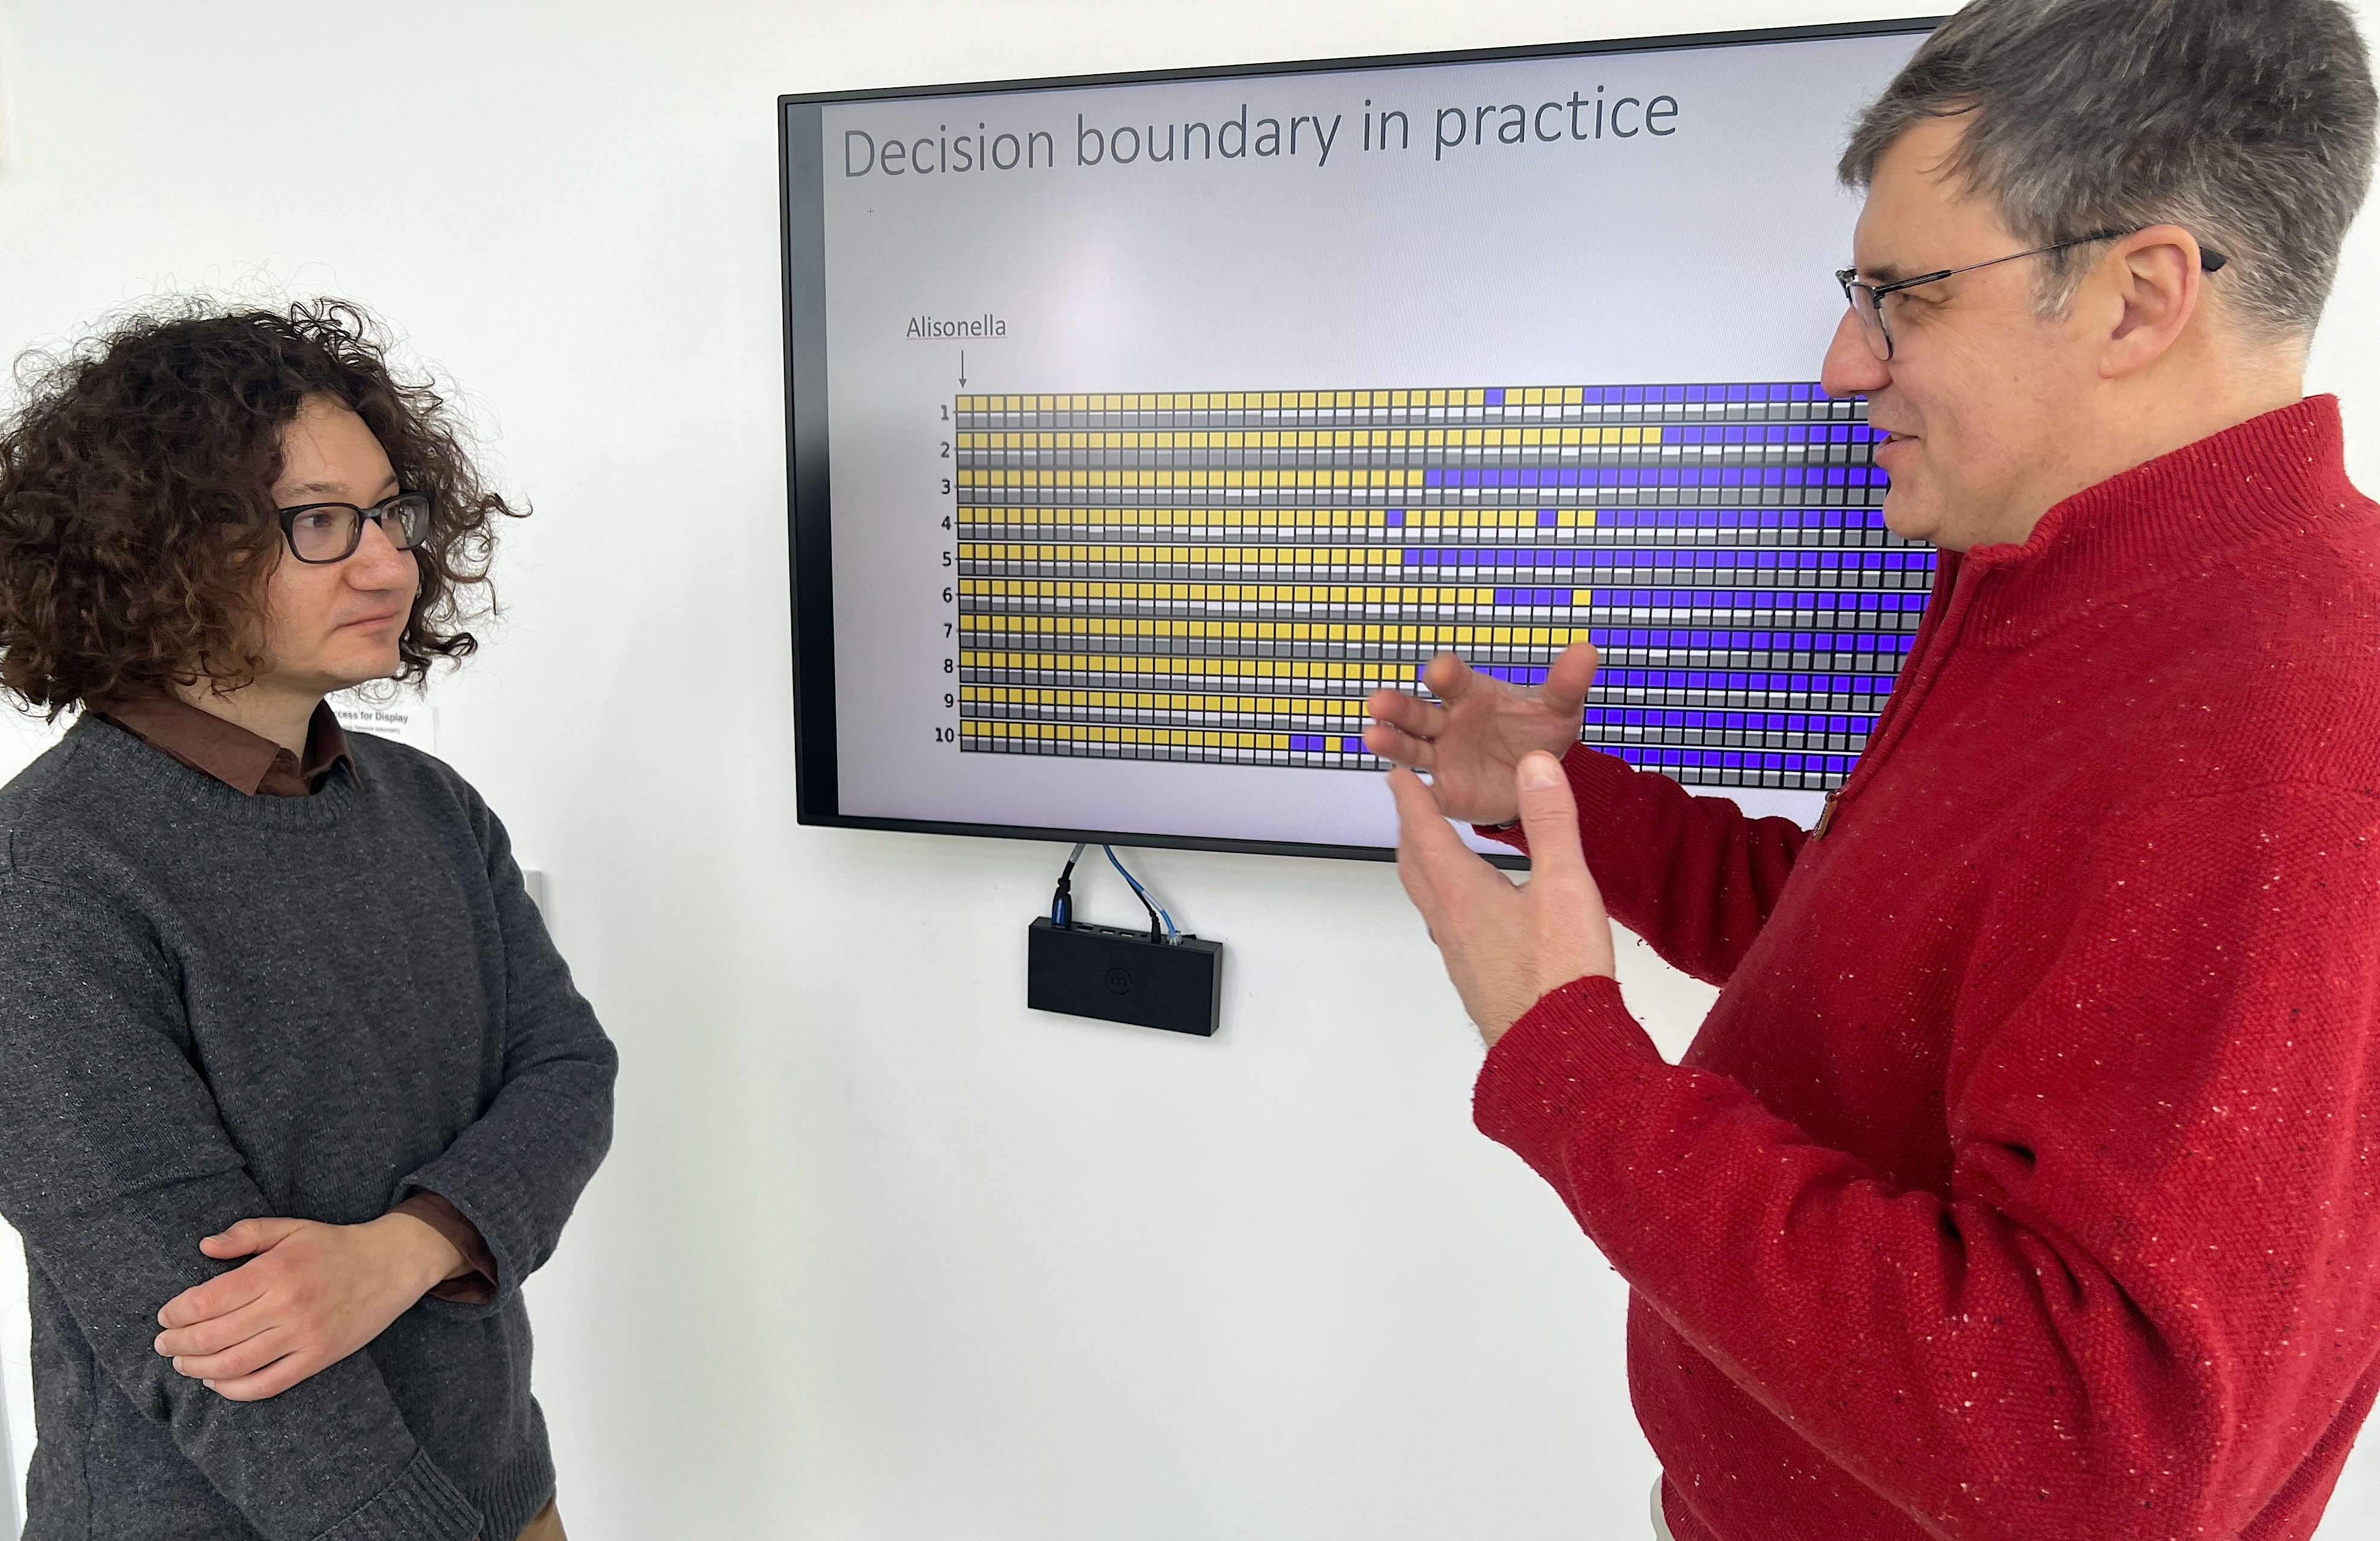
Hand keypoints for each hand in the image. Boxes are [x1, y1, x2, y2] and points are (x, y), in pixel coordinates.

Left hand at [154, 1213, 463, 1401]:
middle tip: (164, 1345)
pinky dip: (233, 1390)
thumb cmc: (335, 1246)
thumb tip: (204, 1247)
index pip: (206, 1300)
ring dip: (197, 1369)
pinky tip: (217, 1382)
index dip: (176, 1313)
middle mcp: (287, 1305)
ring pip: (233, 1365)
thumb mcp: (292, 1228)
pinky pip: (266, 1385)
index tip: (165, 1316)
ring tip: (183, 1364)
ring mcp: (303, 1335)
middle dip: (177, 1345)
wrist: (392, 1265)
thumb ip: (246, 1234)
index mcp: (276, 1270)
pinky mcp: (318, 1358)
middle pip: (212, 1336)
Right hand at [1363, 640, 1599, 825]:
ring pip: (1410, 748)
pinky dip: (1411, 791)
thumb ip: (1566, 684)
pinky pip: (1424, 792)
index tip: (1440, 671)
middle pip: (1419, 711)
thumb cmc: (1537, 733)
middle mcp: (1449, 722)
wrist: (1537, 781)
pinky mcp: (1444, 791)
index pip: (1454, 679)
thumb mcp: (1558, 709)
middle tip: (1379, 702)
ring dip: (1391, 743)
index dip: (1446, 673)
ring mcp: (1442, 756)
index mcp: (1472, 694)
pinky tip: (1398, 785)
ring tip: (1373, 737)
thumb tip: (1586, 651)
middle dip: (1399, 707)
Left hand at [1390, 750, 1615, 1043]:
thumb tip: (1536, 766)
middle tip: (1408, 807)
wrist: (1557, 1052)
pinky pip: (1447, 927)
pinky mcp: (1475, 979)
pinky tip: (1472, 911)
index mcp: (1463, 894)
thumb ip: (1550, 822)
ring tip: (1434, 852)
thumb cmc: (1559, 977)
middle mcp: (1450, 924)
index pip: (1425, 832)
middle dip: (1410, 830)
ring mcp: (1459, 955)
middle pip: (1415, 867)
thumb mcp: (1565, 885)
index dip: (1411, 799)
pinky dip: (1447, 900)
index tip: (1397, 776)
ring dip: (1424, 867)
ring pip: (1428, 900)